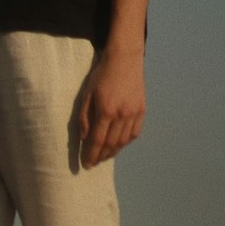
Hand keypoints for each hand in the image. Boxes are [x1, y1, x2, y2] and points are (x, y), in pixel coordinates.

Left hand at [78, 49, 145, 167]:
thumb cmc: (101, 75)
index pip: (97, 140)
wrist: (124, 60)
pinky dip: (126, 142)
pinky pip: (134, 133)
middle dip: (100, 156)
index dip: (91, 154)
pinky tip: (118, 145)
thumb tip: (84, 138)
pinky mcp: (141, 111)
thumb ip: (84, 117)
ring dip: (113, 152)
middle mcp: (122, 115)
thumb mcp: (87, 94)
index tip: (85, 164)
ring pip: (124, 141)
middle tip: (93, 163)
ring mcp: (134, 113)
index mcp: (106, 111)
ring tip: (103, 157)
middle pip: (111, 144)